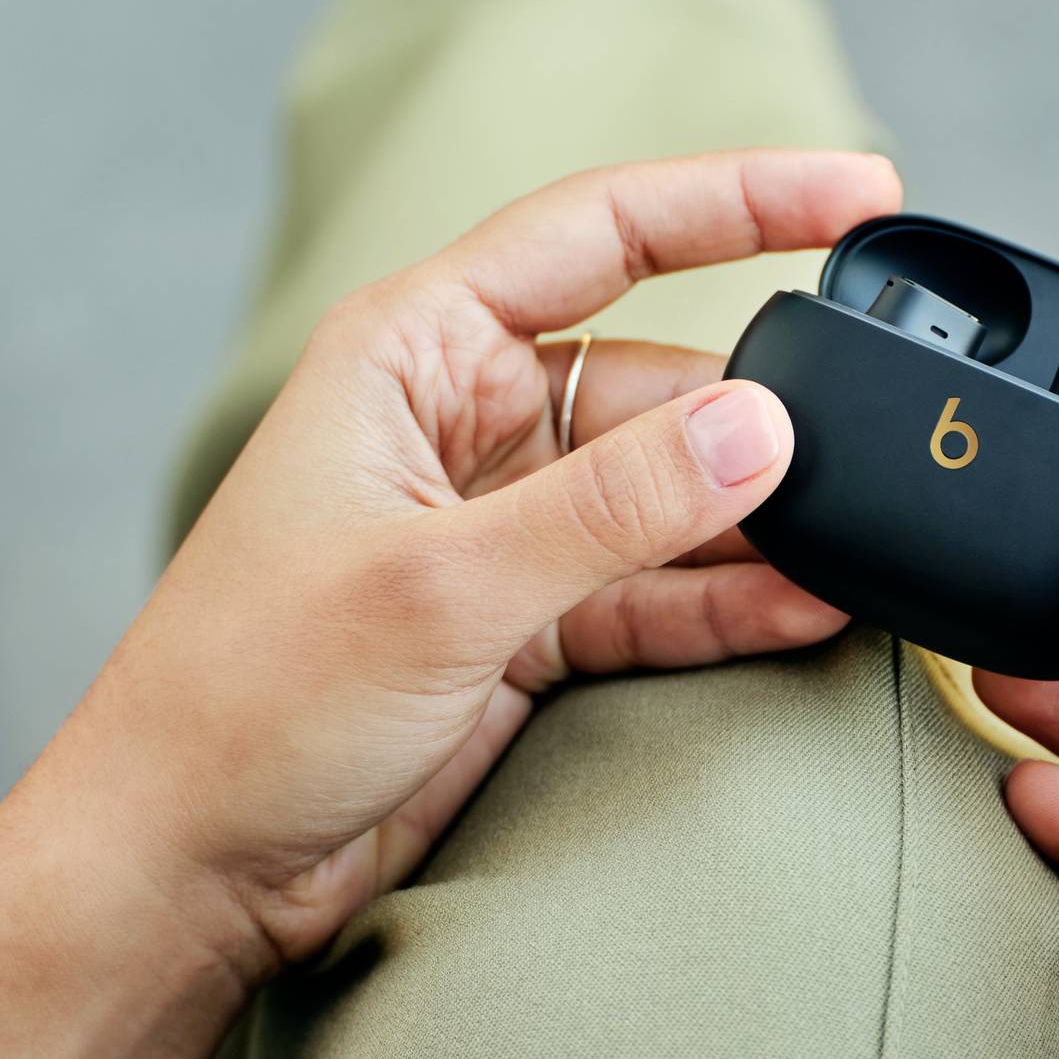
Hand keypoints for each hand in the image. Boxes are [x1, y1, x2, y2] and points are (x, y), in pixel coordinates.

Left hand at [40, 148, 900, 980]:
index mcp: (413, 351)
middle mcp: (461, 422)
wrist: (183, 870)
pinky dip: (728, 600)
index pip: (601, 231)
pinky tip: (812, 609)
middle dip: (763, 417)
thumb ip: (614, 505)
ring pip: (669, 493)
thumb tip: (766, 428)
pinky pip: (654, 588)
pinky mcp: (522, 624)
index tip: (860, 189)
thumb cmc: (247, 701)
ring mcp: (498, 528)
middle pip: (656, 379)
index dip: (737, 197)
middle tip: (874, 452)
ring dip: (760, 523)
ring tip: (866, 547)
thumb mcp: (442, 586)